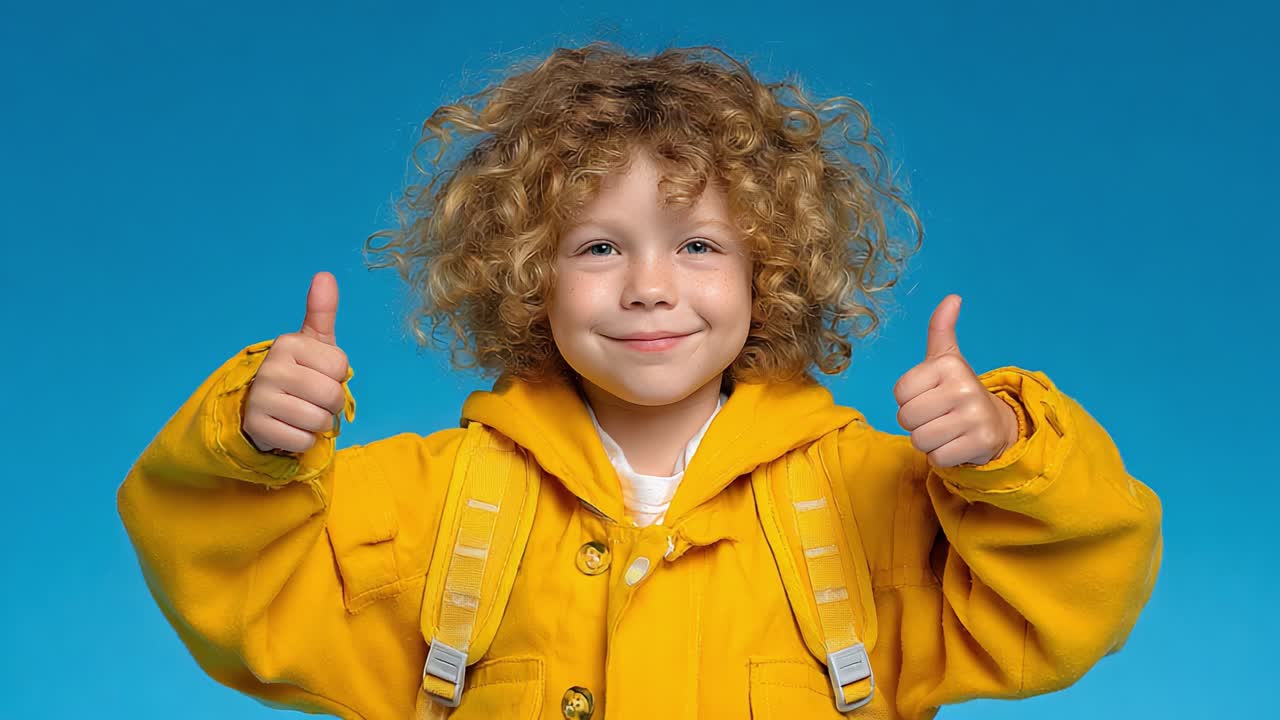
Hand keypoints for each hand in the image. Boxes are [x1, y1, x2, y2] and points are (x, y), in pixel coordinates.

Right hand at [242, 271, 350, 454]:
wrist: (264, 408)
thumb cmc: (300, 372)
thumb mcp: (314, 343)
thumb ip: (322, 311)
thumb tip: (324, 275)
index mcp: (287, 344)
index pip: (340, 367)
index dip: (337, 376)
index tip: (319, 374)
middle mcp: (271, 368)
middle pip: (332, 395)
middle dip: (331, 403)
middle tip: (313, 398)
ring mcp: (261, 398)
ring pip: (319, 420)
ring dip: (319, 423)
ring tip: (303, 412)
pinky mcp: (257, 428)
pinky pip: (304, 440)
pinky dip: (304, 440)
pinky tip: (290, 427)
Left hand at [893, 294, 1019, 468]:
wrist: (996, 423)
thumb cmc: (958, 390)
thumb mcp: (947, 358)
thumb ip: (941, 328)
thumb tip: (953, 298)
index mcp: (949, 365)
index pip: (900, 392)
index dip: (908, 399)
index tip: (928, 396)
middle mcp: (964, 387)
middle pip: (906, 418)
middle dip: (916, 423)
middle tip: (937, 416)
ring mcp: (974, 416)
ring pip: (920, 440)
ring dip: (927, 441)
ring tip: (946, 430)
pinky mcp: (981, 443)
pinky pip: (937, 458)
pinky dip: (942, 457)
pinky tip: (956, 444)